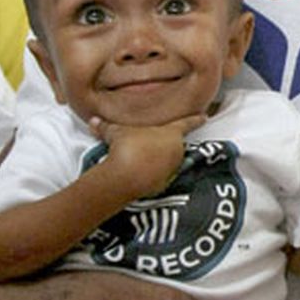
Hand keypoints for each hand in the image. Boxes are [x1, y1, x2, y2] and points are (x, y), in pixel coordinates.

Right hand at [91, 113, 205, 199]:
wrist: (128, 174)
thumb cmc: (127, 147)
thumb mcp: (115, 132)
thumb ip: (106, 127)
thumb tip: (93, 121)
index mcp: (171, 133)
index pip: (187, 123)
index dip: (196, 119)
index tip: (205, 117)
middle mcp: (176, 149)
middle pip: (174, 143)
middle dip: (164, 143)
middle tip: (150, 142)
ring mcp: (173, 167)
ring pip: (168, 159)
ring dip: (158, 158)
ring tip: (142, 158)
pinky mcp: (166, 182)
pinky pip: (161, 174)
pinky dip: (153, 172)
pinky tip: (141, 172)